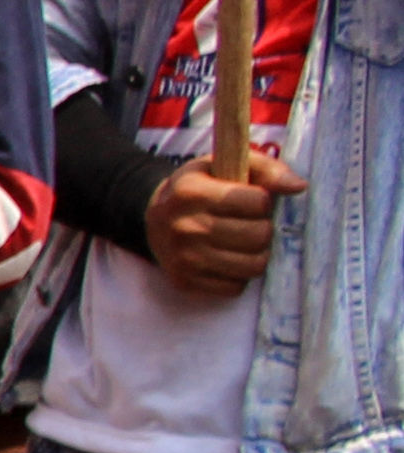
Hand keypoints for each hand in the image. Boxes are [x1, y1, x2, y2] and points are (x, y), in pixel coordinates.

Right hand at [144, 153, 303, 296]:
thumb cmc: (201, 188)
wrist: (154, 218)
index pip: (258, 202)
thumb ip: (266, 169)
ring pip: (252, 266)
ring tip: (244, 242)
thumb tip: (299, 187)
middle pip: (258, 236)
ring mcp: (183, 257)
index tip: (251, 199)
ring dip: (256, 254)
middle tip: (251, 223)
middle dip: (263, 228)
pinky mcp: (185, 281)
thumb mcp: (224, 166)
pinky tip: (228, 259)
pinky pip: (235, 287)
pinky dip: (238, 274)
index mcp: (191, 192)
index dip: (262, 200)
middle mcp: (184, 226)